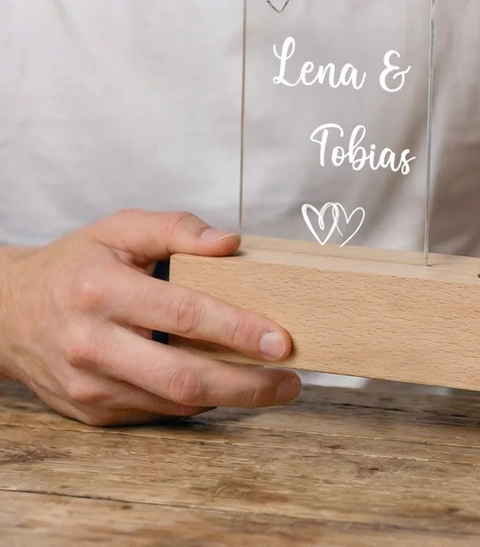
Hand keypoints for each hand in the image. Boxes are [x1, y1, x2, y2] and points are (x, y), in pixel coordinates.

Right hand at [0, 210, 299, 425]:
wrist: (6, 312)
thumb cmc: (75, 265)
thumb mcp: (119, 228)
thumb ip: (177, 228)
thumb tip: (231, 242)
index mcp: (102, 292)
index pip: (182, 314)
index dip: (236, 329)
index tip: (281, 339)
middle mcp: (92, 345)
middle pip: (181, 376)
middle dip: (246, 384)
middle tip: (290, 380)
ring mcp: (89, 385)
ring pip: (172, 402)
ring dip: (229, 398)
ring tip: (272, 385)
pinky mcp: (90, 412)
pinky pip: (156, 412)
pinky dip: (195, 401)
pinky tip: (224, 386)